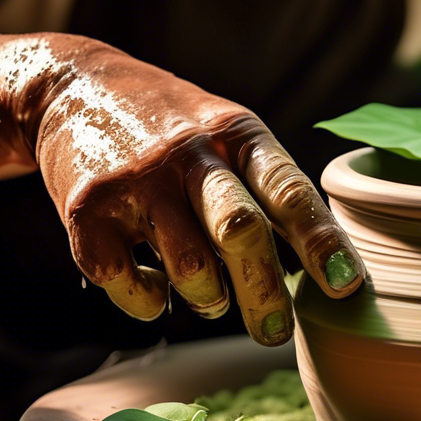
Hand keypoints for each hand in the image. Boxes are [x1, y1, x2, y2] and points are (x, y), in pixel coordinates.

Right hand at [34, 37, 363, 344]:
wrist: (73, 86)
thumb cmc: (177, 131)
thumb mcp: (232, 135)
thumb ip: (275, 190)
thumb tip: (333, 269)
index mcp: (239, 134)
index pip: (289, 190)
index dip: (321, 241)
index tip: (346, 286)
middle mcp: (190, 152)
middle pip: (240, 231)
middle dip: (265, 293)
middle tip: (275, 333)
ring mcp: (138, 180)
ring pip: (189, 267)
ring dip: (209, 300)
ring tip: (211, 299)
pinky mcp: (87, 209)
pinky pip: (126, 281)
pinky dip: (148, 302)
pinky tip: (155, 290)